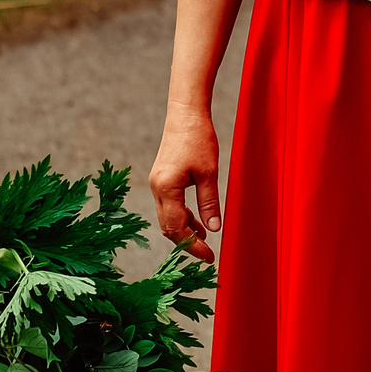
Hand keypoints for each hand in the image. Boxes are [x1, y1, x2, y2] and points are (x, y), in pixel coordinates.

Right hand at [148, 105, 220, 261]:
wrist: (186, 114)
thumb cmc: (198, 139)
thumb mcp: (209, 173)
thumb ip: (209, 203)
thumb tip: (214, 229)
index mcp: (166, 188)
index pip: (176, 228)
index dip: (192, 245)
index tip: (209, 257)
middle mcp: (156, 188)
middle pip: (168, 227)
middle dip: (186, 243)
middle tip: (207, 254)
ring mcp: (157, 184)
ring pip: (168, 217)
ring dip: (185, 230)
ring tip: (205, 240)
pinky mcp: (162, 179)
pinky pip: (169, 206)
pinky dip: (182, 217)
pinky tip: (198, 222)